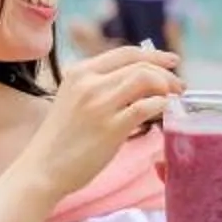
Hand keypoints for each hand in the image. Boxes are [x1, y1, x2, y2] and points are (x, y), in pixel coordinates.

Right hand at [21, 44, 181, 201]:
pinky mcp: (110, 128)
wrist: (42, 169)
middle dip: (166, 74)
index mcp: (79, 72)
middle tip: (180, 87)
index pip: (125, 53)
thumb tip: (137, 82)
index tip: (172, 61)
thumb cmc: (60, 140)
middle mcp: (89, 83)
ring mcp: (99, 104)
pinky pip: (146, 108)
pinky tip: (166, 114)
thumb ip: (98, 87)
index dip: (153, 54)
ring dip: (167, 88)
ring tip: (174, 100)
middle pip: (139, 65)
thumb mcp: (73, 100)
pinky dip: (162, 107)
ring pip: (145, 81)